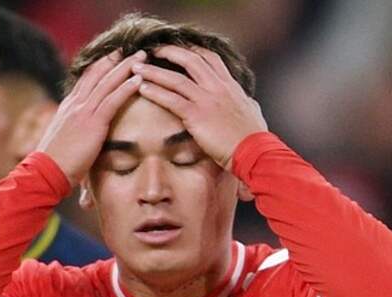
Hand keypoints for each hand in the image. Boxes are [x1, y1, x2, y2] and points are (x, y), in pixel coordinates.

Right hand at [36, 50, 145, 185]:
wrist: (44, 172)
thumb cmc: (54, 164)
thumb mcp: (64, 142)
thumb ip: (75, 133)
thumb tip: (83, 138)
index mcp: (67, 107)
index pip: (85, 80)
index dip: (100, 67)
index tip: (113, 58)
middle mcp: (74, 104)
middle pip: (97, 74)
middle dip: (114, 60)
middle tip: (130, 49)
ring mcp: (82, 112)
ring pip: (107, 82)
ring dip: (126, 67)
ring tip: (142, 57)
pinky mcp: (92, 123)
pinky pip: (112, 100)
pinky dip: (126, 88)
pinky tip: (139, 79)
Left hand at [132, 45, 266, 169]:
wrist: (255, 152)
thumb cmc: (254, 138)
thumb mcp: (253, 112)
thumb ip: (245, 103)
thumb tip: (247, 100)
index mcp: (230, 86)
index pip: (210, 58)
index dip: (192, 50)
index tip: (178, 48)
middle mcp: (218, 88)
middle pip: (191, 60)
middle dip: (169, 52)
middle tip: (152, 50)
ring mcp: (207, 100)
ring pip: (176, 79)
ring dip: (154, 71)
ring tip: (136, 68)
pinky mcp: (197, 116)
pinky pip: (172, 100)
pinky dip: (155, 92)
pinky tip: (142, 89)